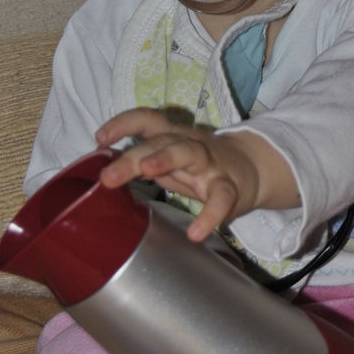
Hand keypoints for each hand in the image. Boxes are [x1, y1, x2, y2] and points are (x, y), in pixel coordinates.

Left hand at [95, 109, 297, 242]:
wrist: (254, 168)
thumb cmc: (202, 165)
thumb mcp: (172, 157)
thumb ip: (142, 160)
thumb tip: (102, 172)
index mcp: (174, 137)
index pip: (148, 120)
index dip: (123, 124)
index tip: (99, 138)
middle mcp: (190, 144)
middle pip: (161, 140)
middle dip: (133, 156)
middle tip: (108, 176)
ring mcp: (211, 164)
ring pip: (189, 153)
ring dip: (167, 158)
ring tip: (148, 172)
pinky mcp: (230, 187)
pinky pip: (221, 199)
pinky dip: (209, 216)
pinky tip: (195, 233)